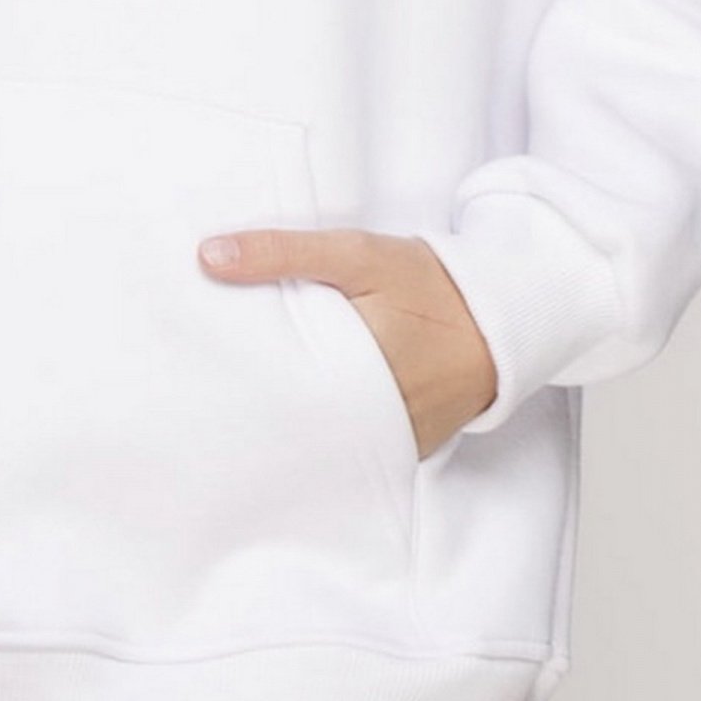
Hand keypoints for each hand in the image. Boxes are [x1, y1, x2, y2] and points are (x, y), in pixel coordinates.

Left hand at [198, 226, 497, 458]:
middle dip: (258, 406)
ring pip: (323, 438)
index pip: (277, 391)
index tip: (200, 371)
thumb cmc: (429, 283)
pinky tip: (303, 408)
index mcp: (355, 372)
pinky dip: (330, 426)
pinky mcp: (402, 447)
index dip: (238, 382)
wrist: (500, 316)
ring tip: (247, 402)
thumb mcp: (356, 255)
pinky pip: (354, 444)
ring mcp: (390, 441)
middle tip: (210, 391)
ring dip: (294, 419)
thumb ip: (284, 253)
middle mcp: (373, 421)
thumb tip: (209, 257)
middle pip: (294, 423)